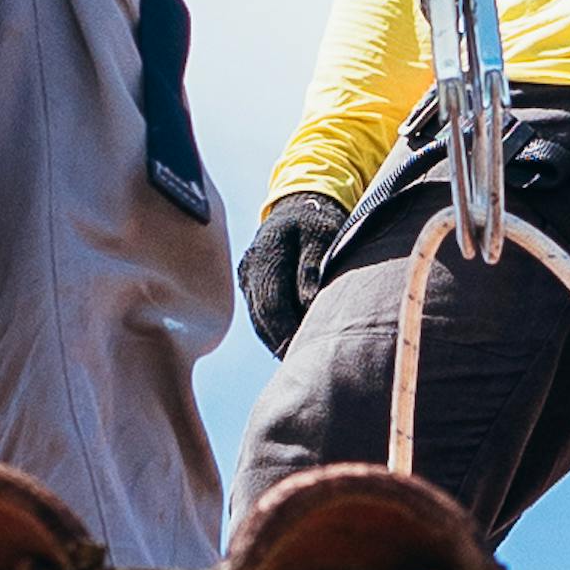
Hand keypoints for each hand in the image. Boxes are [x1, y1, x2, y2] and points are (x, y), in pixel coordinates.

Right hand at [238, 191, 349, 353]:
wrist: (298, 202)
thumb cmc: (317, 218)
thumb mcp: (322, 233)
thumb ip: (313, 267)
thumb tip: (308, 304)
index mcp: (264, 254)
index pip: (271, 303)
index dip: (285, 331)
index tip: (303, 353)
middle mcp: (249, 268)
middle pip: (262, 317)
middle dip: (281, 342)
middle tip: (304, 367)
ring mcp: (247, 277)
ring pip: (259, 319)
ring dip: (277, 340)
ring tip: (299, 362)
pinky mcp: (251, 285)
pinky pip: (261, 314)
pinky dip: (275, 330)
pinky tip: (291, 345)